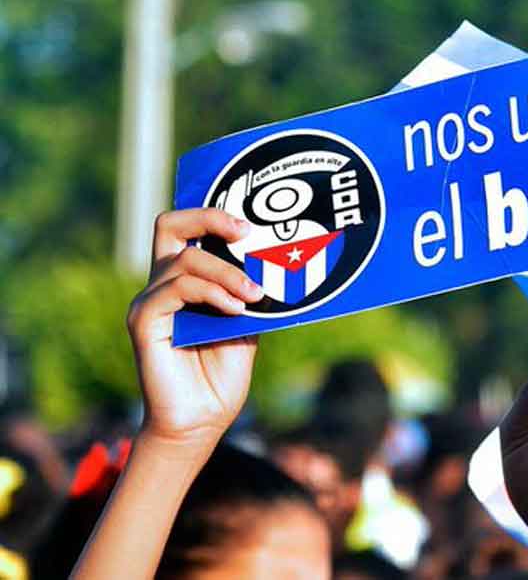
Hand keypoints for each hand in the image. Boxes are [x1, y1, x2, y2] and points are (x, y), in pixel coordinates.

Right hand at [126, 208, 262, 449]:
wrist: (203, 420)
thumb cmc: (223, 374)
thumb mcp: (247, 323)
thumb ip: (250, 291)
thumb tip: (275, 258)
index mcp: (187, 280)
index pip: (190, 229)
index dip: (216, 216)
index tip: (253, 225)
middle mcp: (163, 284)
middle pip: (170, 224)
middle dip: (210, 217)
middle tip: (246, 232)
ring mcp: (151, 301)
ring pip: (184, 260)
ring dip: (226, 272)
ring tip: (253, 294)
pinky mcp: (144, 321)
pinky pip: (175, 289)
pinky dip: (210, 293)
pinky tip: (234, 309)